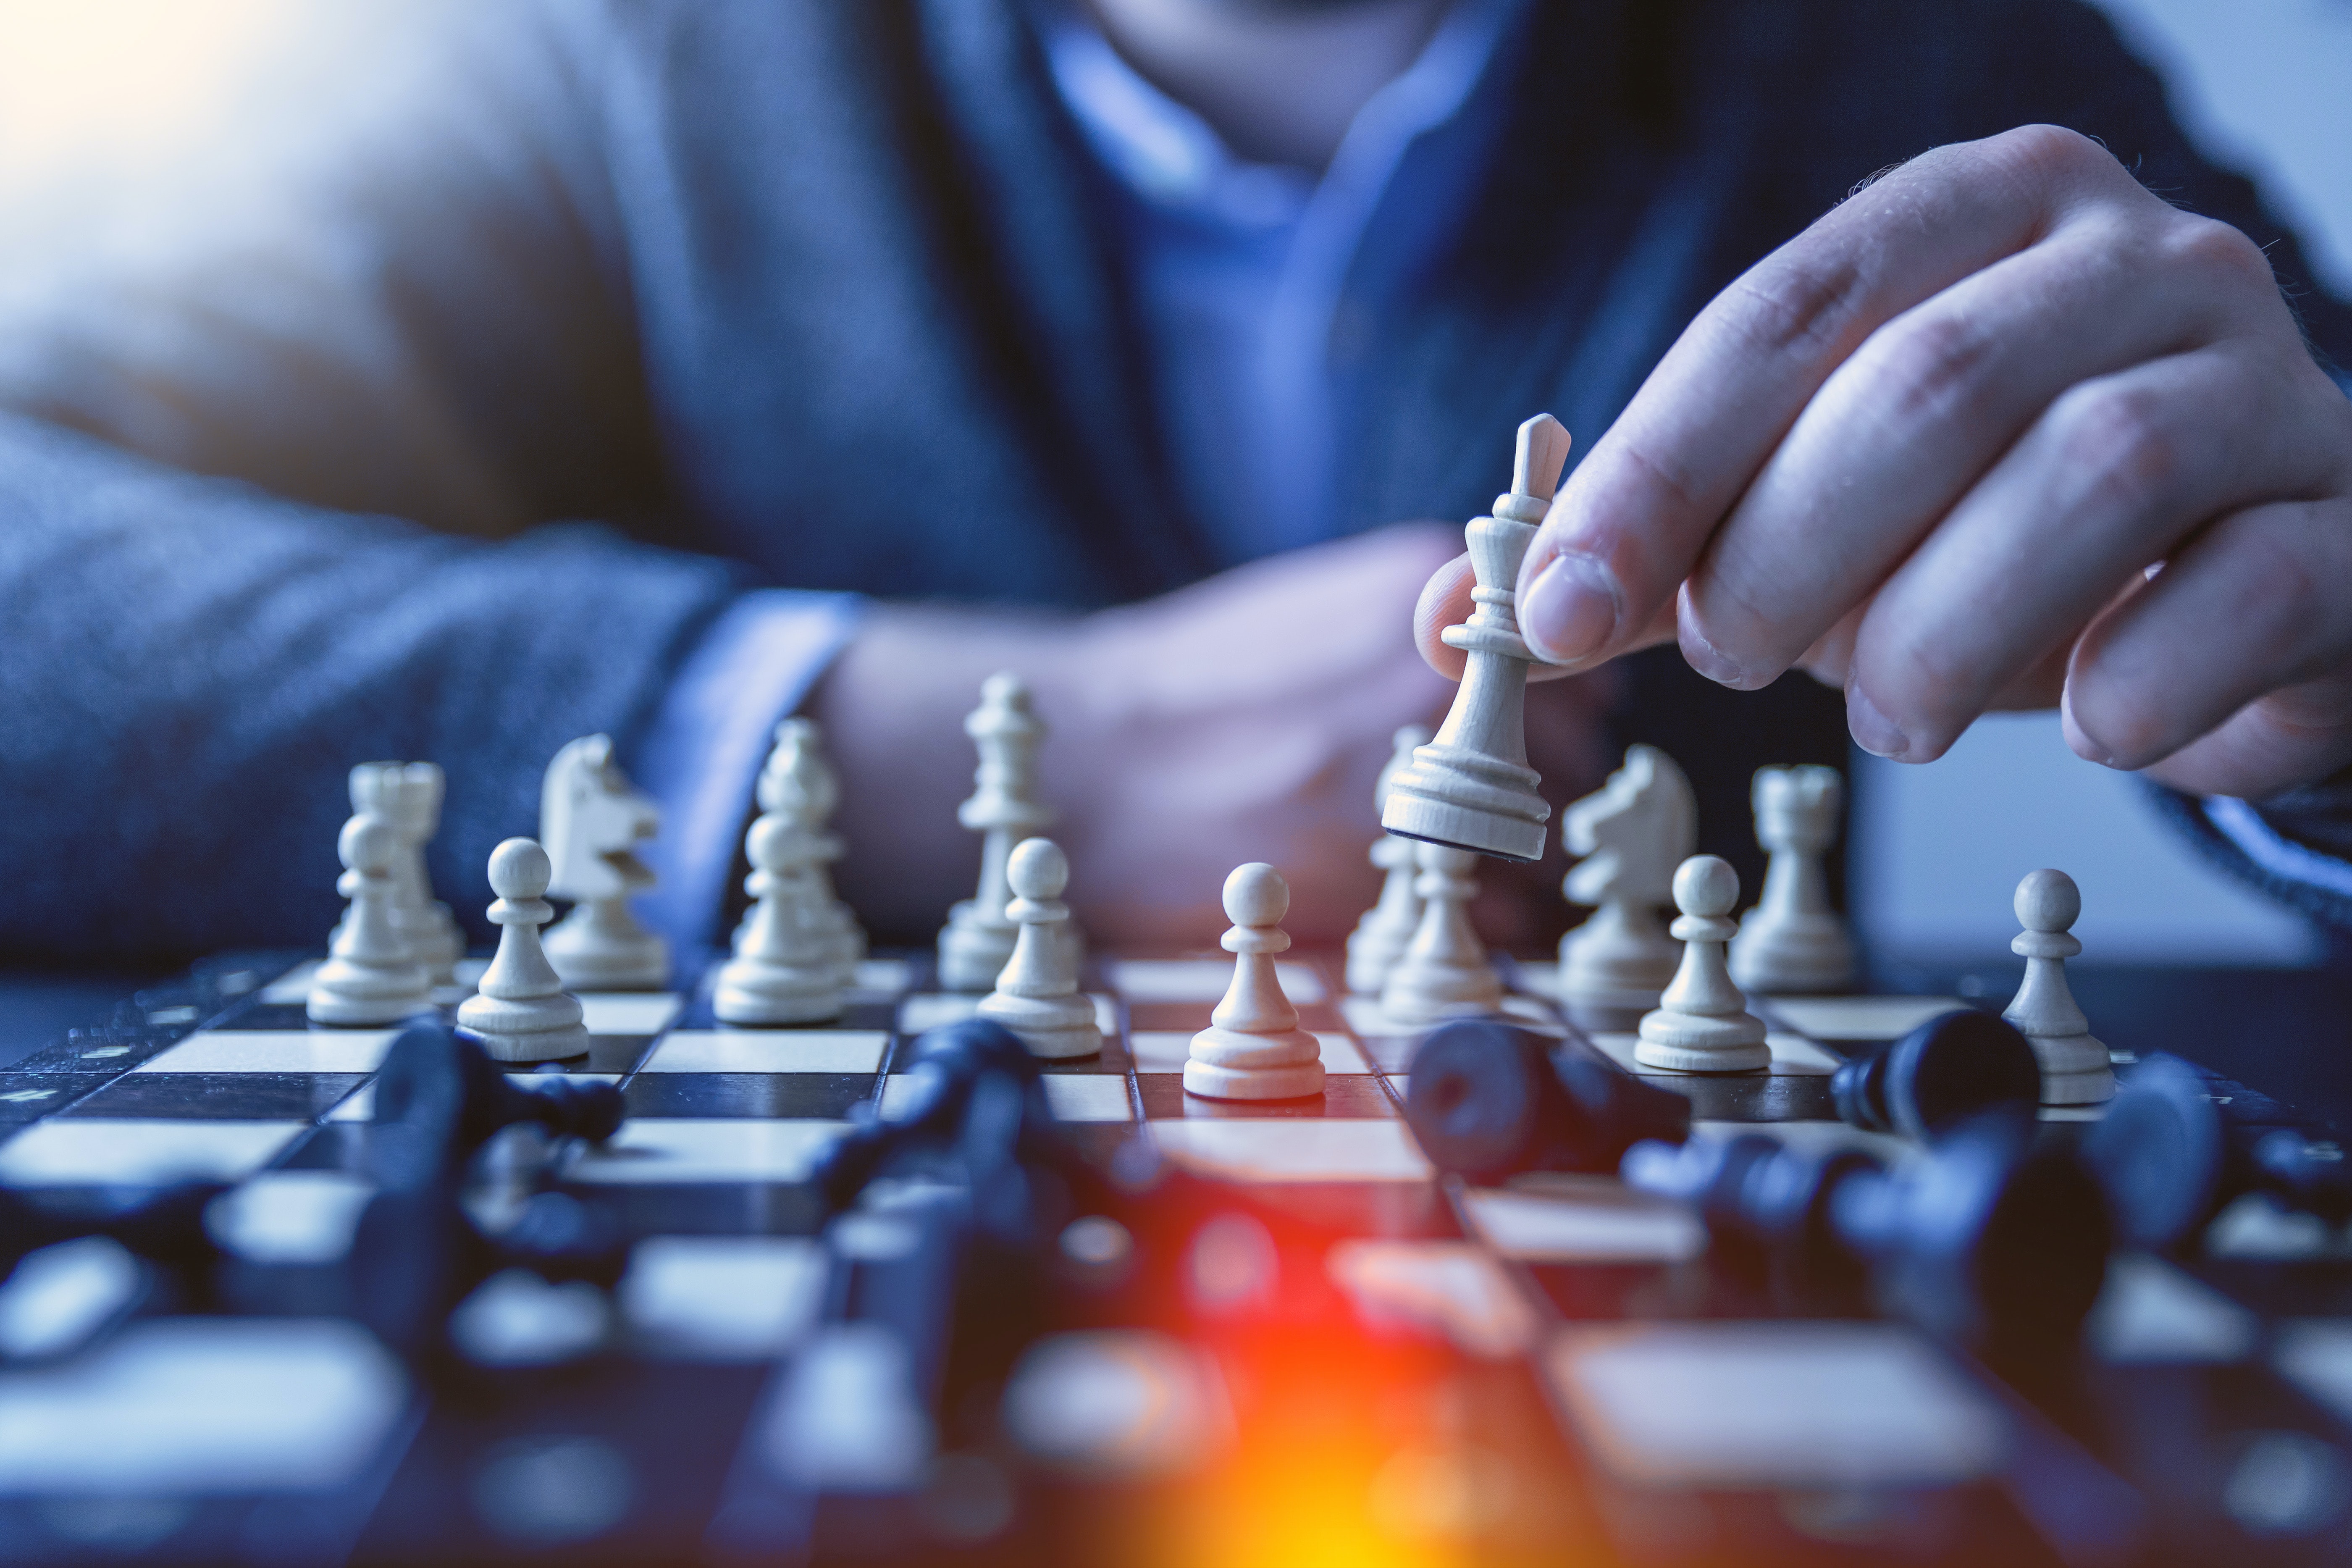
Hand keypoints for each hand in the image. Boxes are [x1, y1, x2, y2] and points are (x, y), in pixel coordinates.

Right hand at [815, 524, 1611, 946]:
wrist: (1088, 763)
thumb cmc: (1196, 691)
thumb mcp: (1317, 610)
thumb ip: (1424, 631)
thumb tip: (1522, 670)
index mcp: (1421, 596)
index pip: (1580, 665)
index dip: (1558, 718)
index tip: (1524, 744)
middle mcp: (1431, 679)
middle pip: (1573, 757)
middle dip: (1537, 796)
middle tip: (1473, 818)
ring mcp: (1409, 775)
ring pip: (1545, 845)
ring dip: (1516, 868)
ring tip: (1444, 868)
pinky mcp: (1379, 872)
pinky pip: (1499, 916)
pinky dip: (1484, 928)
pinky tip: (1420, 908)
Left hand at [1417, 125, 2351, 798]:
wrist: (2232, 583)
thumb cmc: (1994, 537)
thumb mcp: (1813, 517)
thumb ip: (1653, 553)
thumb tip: (1458, 617)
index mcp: (1979, 218)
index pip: (1784, 315)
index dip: (1656, 469)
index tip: (1557, 612)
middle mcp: (2135, 264)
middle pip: (1930, 385)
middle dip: (1791, 554)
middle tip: (1741, 660)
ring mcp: (2264, 381)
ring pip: (2093, 474)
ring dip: (1941, 634)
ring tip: (1885, 716)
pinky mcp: (2344, 522)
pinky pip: (2246, 592)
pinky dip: (2134, 686)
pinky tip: (2083, 725)